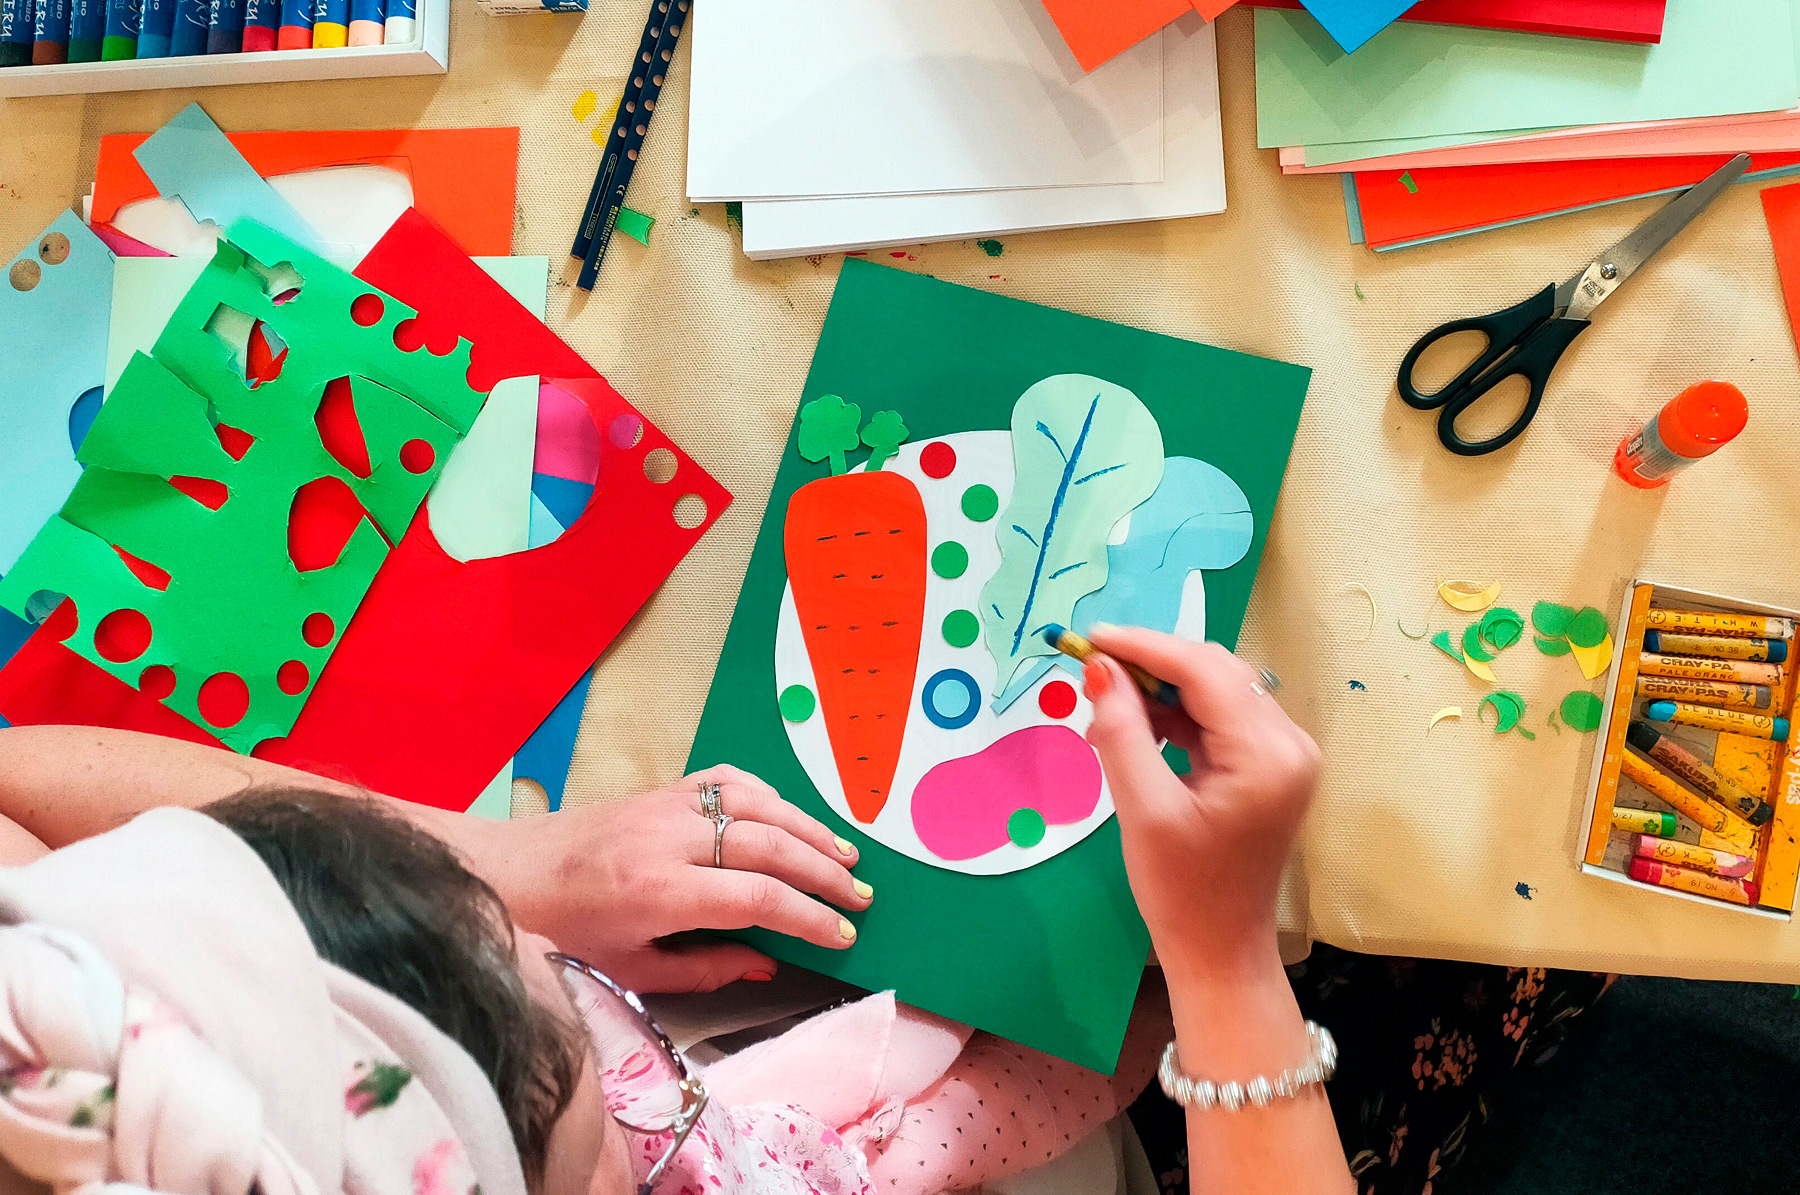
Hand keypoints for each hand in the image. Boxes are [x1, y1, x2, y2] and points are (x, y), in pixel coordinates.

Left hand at [489, 765, 870, 993]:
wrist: (506, 874)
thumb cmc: (565, 933)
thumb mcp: (632, 969)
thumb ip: (707, 967)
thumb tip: (771, 963)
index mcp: (658, 892)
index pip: (757, 897)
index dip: (808, 916)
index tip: (842, 935)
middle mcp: (667, 839)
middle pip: (769, 845)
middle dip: (824, 872)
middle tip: (862, 898)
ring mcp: (665, 805)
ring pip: (757, 804)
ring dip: (809, 828)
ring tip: (846, 857)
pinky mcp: (661, 789)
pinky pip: (728, 781)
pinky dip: (769, 795)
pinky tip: (792, 817)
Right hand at [1081, 626, 1318, 979]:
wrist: (1220, 951)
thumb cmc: (1181, 891)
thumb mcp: (1142, 809)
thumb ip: (1121, 732)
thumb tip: (1100, 669)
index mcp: (1267, 755)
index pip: (1204, 670)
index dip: (1145, 646)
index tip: (1093, 637)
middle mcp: (1289, 743)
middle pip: (1216, 672)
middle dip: (1153, 664)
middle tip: (1093, 669)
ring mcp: (1285, 755)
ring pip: (1217, 690)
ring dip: (1162, 689)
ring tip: (1107, 705)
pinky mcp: (1270, 767)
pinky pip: (1220, 719)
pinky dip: (1178, 715)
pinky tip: (1137, 727)